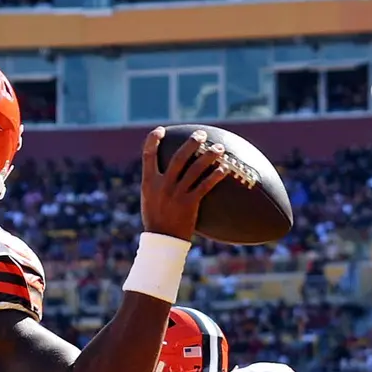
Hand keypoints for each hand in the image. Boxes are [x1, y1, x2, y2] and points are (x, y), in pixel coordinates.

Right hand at [139, 126, 229, 240]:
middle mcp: (162, 185)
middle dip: (191, 143)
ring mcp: (176, 194)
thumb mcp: (149, 198)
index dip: (153, 140)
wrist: (162, 241)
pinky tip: (224, 168)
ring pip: (195, 169)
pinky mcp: (189, 203)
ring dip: (209, 156)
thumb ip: (155, 183)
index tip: (160, 130)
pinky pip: (205, 185)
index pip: (147, 155)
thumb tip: (166, 168)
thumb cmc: (155, 219)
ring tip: (219, 148)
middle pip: (179, 157)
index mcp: (148, 183)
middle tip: (201, 134)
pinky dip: (216, 175)